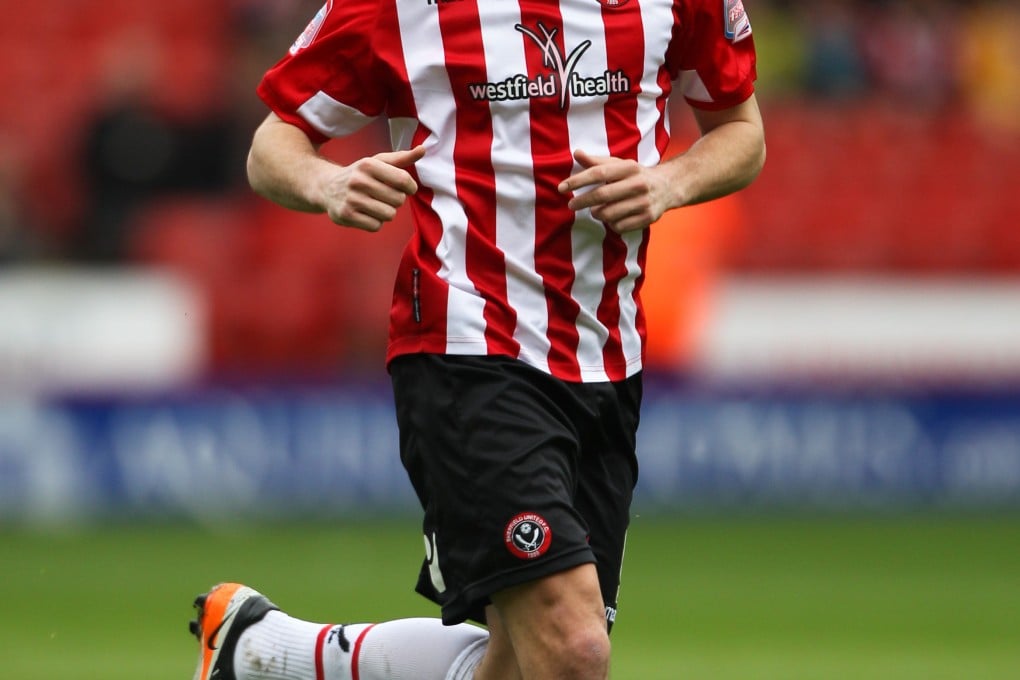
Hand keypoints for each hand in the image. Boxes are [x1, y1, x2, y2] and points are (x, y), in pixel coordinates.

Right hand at [320, 145, 425, 231]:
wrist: (326, 187)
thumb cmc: (359, 174)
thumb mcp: (377, 162)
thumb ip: (402, 158)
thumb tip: (423, 149)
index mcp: (369, 164)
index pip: (403, 179)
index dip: (410, 187)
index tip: (406, 188)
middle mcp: (358, 180)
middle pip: (398, 200)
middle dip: (395, 200)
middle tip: (383, 196)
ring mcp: (351, 199)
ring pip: (388, 215)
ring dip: (386, 212)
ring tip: (374, 204)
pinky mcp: (346, 215)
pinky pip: (376, 226)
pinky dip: (374, 222)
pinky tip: (365, 213)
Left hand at [558, 149, 672, 233]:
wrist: (667, 187)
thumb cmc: (635, 175)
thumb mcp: (619, 164)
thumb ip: (597, 161)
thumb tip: (576, 153)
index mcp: (629, 167)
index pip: (598, 173)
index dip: (577, 181)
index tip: (561, 187)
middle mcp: (638, 184)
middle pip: (601, 195)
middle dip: (582, 201)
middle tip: (571, 204)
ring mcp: (644, 202)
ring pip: (608, 214)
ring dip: (597, 213)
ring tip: (596, 210)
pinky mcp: (648, 218)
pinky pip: (619, 226)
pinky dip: (611, 224)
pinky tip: (612, 218)